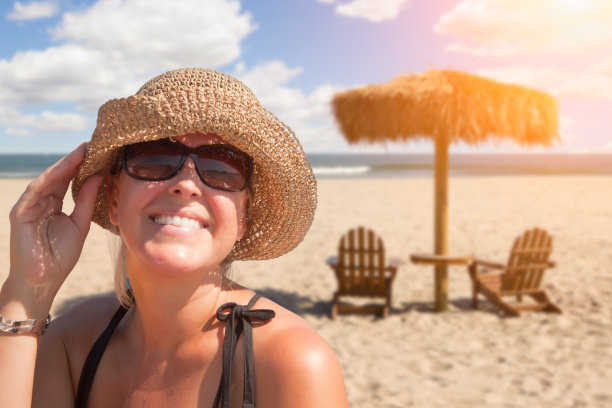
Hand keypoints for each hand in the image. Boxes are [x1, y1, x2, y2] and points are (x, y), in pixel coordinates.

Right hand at [7, 143, 101, 308]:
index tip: (99, 152)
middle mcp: (41, 202)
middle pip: (59, 176)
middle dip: (75, 160)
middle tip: (91, 144)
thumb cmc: (60, 256)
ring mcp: (29, 206)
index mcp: (55, 204)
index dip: (82, 166)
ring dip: (64, 165)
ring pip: (47, 180)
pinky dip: (49, 179)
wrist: (42, 281)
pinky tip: (63, 169)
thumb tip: (98, 176)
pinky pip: (35, 191)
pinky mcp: (20, 213)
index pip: (69, 180)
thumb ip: (86, 200)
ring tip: (81, 152)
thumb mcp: (80, 224)